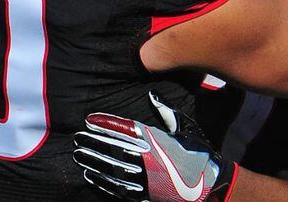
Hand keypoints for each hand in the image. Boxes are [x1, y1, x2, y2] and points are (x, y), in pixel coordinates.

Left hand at [73, 92, 235, 201]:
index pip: (126, 130)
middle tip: (77, 137)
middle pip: (114, 149)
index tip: (90, 119)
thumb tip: (152, 95)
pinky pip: (118, 188)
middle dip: (94, 142)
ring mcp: (146, 179)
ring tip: (78, 154)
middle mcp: (149, 159)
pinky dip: (102, 182)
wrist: (210, 184)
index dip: (106, 124)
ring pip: (112, 169)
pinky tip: (89, 175)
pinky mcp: (145, 195)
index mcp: (158, 141)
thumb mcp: (185, 128)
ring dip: (93, 161)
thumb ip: (166, 112)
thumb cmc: (198, 153)